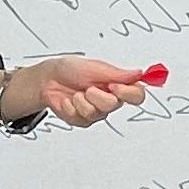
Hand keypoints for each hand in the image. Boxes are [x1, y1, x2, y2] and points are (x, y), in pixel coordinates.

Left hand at [21, 55, 155, 130]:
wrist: (48, 80)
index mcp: (117, 85)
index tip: (115, 86)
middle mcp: (109, 100)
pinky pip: (80, 118)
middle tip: (88, 87)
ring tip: (75, 93)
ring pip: (96, 113)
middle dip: (98, 96)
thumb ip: (118, 74)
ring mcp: (96, 112)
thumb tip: (140, 74)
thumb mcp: (95, 67)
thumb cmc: (71, 70)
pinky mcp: (83, 120)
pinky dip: (70, 107)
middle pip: (115, 106)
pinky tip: (68, 100)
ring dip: (82, 101)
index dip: (129, 93)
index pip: (137, 95)